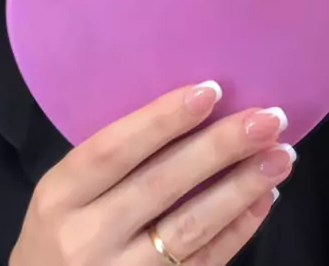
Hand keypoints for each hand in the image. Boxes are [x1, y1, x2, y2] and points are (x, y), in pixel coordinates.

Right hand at [10, 84, 291, 265]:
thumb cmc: (60, 233)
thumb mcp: (64, 193)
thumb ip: (109, 162)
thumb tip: (186, 114)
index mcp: (61, 195)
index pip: (114, 148)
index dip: (162, 118)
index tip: (210, 90)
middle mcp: (88, 236)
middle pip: (161, 184)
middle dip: (219, 148)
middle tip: (265, 119)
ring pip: (190, 226)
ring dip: (241, 188)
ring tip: (278, 156)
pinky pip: (204, 263)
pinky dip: (238, 229)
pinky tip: (262, 199)